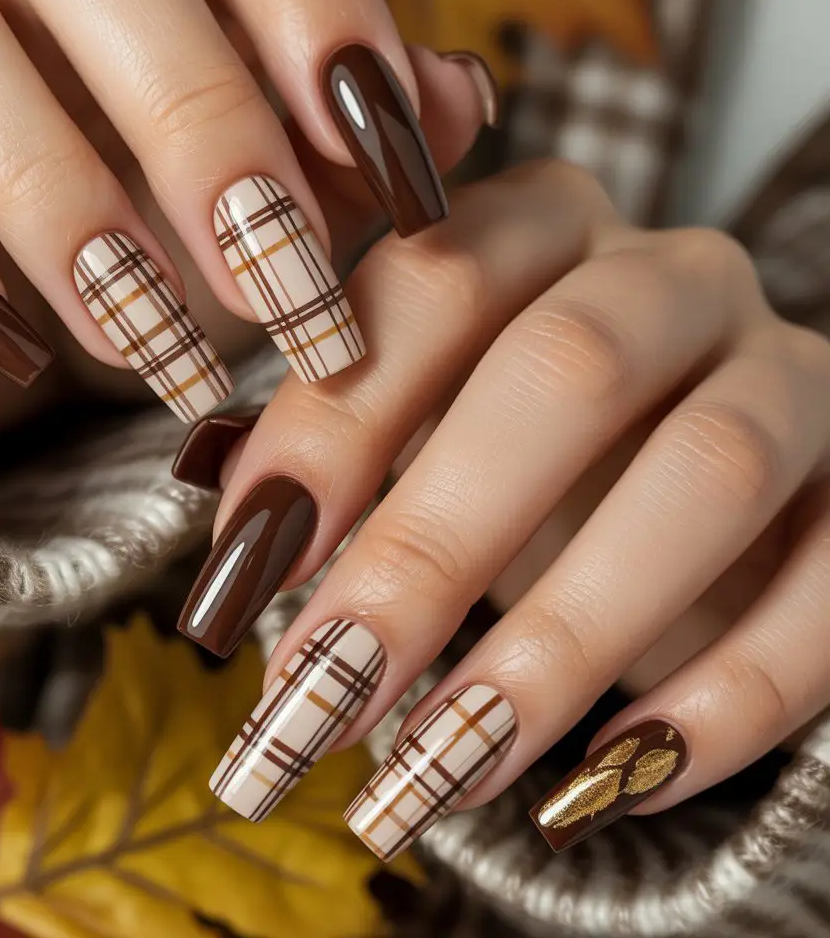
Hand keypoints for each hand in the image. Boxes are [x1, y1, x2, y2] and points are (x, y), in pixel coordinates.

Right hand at [0, 0, 489, 439]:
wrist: (35, 294)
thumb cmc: (185, 229)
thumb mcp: (300, 190)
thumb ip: (367, 139)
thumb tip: (454, 102)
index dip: (324, 28)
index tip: (401, 176)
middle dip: (203, 132)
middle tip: (287, 296)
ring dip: (62, 207)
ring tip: (158, 353)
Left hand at [176, 160, 829, 857]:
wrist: (676, 472)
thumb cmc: (515, 445)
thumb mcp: (420, 423)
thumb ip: (337, 455)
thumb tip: (241, 563)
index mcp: (540, 229)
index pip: (431, 284)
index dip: (332, 425)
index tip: (246, 571)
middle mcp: (672, 278)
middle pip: (565, 374)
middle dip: (431, 549)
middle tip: (321, 697)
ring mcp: (785, 372)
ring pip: (705, 475)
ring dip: (561, 644)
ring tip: (440, 768)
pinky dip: (723, 701)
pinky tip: (607, 787)